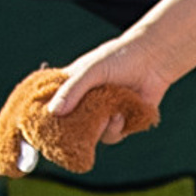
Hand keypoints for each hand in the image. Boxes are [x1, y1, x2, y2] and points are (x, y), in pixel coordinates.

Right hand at [47, 34, 172, 131]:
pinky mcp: (120, 123)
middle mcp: (85, 103)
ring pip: (91, 135)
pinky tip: (122, 114)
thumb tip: (54, 112)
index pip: (52, 106)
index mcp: (72, 88)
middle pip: (70, 128)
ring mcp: (102, 114)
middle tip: (77, 132)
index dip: (47, 118)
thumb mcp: (90, 71)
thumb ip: (72, 90)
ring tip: (111, 112)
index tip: (43, 128)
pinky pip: (111, 136)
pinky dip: (116, 128)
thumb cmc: (119, 59)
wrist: (152, 61)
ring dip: (101, 127)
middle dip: (73, 132)